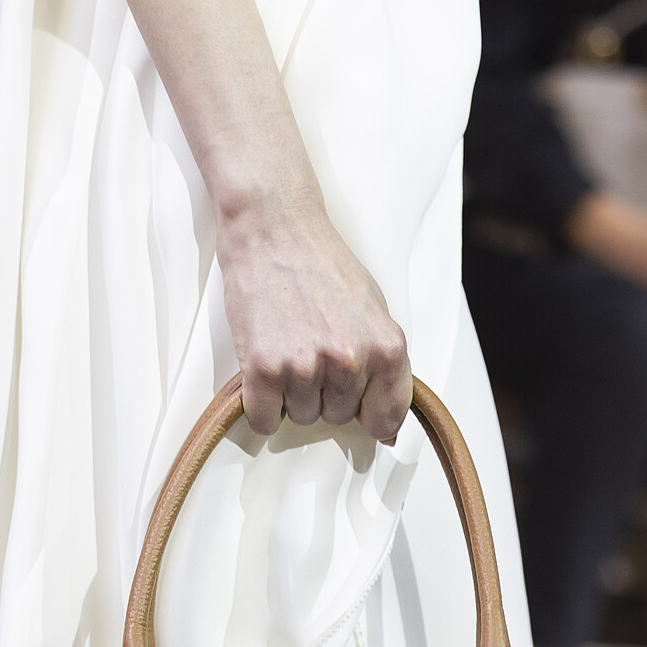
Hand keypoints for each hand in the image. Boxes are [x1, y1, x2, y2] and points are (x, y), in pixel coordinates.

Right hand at [217, 193, 411, 439]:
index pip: (386, 417)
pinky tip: (264, 369)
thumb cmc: (320, 263)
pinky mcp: (264, 369)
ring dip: (290, 394)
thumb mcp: (373, 309)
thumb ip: (384, 362)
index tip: (357, 408)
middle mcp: (350, 361)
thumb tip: (385, 419)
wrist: (274, 226)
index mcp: (385, 348)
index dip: (368, 414)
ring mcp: (306, 366)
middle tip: (309, 347)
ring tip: (286, 346)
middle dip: (323, 392)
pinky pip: (265, 419)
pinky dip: (260, 404)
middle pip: (337, 416)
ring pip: (301, 416)